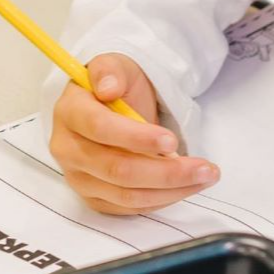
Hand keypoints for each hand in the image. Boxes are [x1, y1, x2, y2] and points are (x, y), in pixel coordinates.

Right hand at [49, 54, 215, 213]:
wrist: (110, 107)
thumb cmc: (116, 87)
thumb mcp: (115, 66)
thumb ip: (109, 71)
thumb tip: (108, 88)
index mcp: (69, 113)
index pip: (99, 129)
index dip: (136, 138)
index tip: (172, 141)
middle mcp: (68, 150)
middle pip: (117, 170)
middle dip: (166, 172)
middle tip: (205, 167)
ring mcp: (79, 178)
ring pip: (127, 194)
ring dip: (171, 189)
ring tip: (205, 176)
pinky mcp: (94, 198)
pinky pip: (130, 208)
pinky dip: (162, 200)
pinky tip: (186, 186)